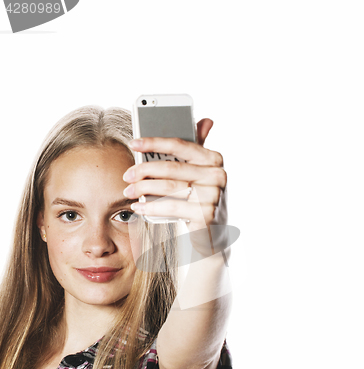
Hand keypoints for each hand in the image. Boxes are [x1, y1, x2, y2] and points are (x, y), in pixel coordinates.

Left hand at [123, 119, 227, 256]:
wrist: (212, 236)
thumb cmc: (200, 201)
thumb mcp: (199, 175)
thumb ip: (198, 150)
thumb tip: (206, 120)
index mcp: (215, 159)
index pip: (182, 145)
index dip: (155, 142)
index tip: (133, 143)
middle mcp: (218, 176)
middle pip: (172, 168)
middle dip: (144, 170)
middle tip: (127, 176)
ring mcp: (214, 196)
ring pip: (169, 187)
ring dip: (144, 189)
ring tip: (128, 192)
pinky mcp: (207, 214)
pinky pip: (172, 207)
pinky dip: (151, 208)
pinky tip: (139, 207)